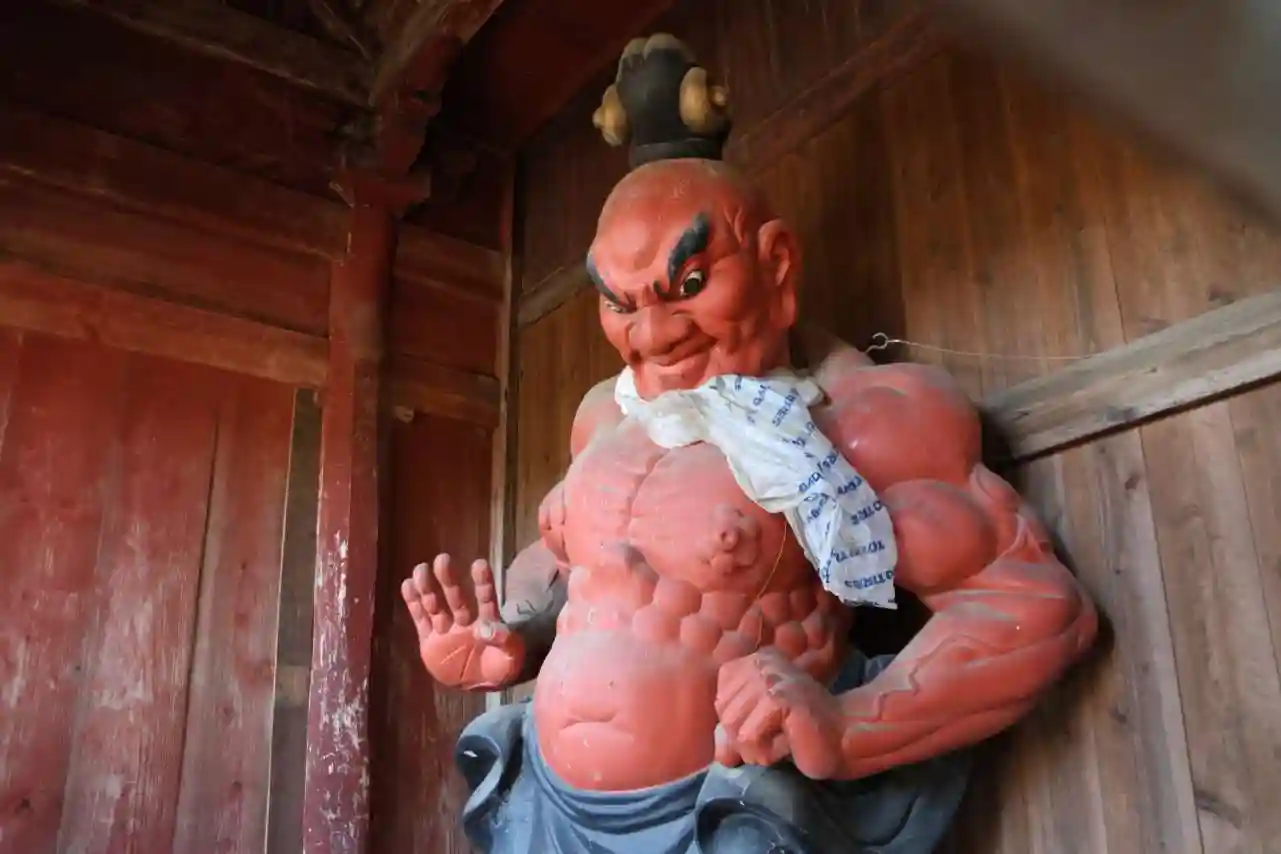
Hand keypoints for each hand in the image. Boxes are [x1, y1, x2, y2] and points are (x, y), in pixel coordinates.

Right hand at [400, 554, 525, 690]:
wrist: (480, 687)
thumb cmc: (500, 668)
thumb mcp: (510, 657)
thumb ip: (502, 641)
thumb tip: (484, 628)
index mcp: (488, 622)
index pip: (486, 599)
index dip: (483, 583)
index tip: (479, 564)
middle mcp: (465, 621)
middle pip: (456, 598)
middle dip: (449, 580)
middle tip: (443, 559)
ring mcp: (446, 630)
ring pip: (435, 606)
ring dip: (428, 588)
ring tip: (421, 569)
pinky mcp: (430, 641)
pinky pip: (421, 620)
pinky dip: (414, 604)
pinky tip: (408, 585)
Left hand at [714, 646, 844, 778]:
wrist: (844, 737)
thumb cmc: (803, 733)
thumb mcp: (761, 729)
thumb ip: (736, 735)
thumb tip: (720, 754)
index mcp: (753, 661)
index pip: (719, 701)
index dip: (740, 725)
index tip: (771, 723)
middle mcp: (760, 662)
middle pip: (724, 716)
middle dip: (749, 740)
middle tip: (780, 735)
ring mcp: (770, 677)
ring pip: (734, 730)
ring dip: (760, 749)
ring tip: (786, 738)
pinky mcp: (778, 697)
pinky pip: (750, 739)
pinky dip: (769, 752)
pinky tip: (790, 742)